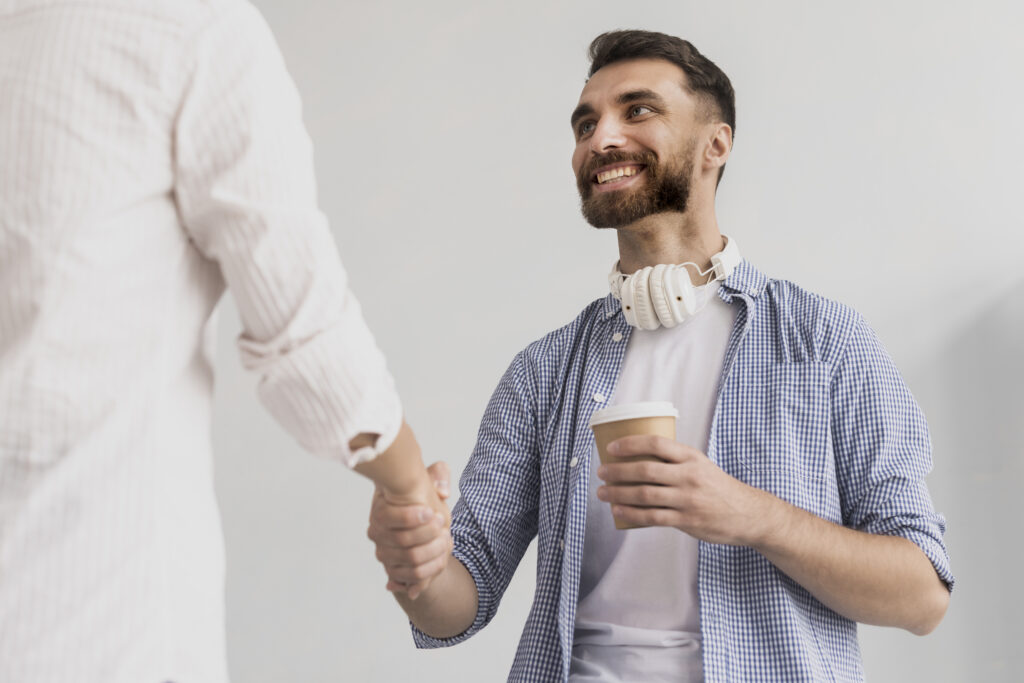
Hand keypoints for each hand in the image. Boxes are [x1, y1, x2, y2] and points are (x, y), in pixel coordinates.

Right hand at [367, 462, 453, 599]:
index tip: (432, 511)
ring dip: (434, 551)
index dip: (410, 516)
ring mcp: (384, 554)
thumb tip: (443, 492)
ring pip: (412, 560)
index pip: (386, 516)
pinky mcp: (395, 572)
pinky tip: (442, 555)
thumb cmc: (423, 499)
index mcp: (380, 509)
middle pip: (402, 540)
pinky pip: (414, 578)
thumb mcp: (432, 481)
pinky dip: (432, 568)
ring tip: (446, 539)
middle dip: (428, 534)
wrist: (423, 525)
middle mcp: (376, 533)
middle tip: (443, 525)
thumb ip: (438, 475)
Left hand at [595, 435, 776, 545]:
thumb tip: (639, 458)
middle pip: (645, 470)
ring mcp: (687, 500)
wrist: (747, 514)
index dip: (630, 444)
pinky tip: (618, 511)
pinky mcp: (686, 520)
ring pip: (644, 495)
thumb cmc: (718, 488)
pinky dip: (631, 513)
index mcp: (691, 457)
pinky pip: (652, 517)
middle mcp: (689, 476)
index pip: (656, 444)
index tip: (611, 448)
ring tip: (603, 493)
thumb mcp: (701, 465)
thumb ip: (675, 461)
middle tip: (602, 472)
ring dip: (618, 493)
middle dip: (617, 471)